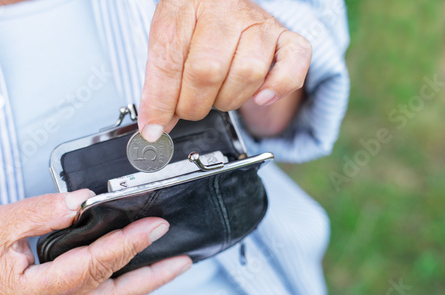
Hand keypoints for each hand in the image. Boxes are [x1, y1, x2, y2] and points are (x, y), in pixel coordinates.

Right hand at [0, 190, 190, 294]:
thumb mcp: (3, 221)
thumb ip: (49, 210)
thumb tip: (87, 201)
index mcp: (32, 291)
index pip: (93, 266)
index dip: (128, 244)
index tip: (154, 226)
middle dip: (152, 279)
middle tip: (182, 262)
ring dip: (140, 285)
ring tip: (168, 268)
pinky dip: (118, 285)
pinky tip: (133, 272)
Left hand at [138, 0, 311, 141]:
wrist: (224, 3)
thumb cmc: (195, 24)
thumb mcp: (169, 43)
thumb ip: (160, 83)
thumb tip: (154, 127)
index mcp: (185, 7)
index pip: (169, 62)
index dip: (160, 102)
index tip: (153, 129)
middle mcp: (224, 11)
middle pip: (208, 71)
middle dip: (192, 105)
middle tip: (187, 107)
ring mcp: (258, 23)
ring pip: (247, 74)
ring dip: (227, 100)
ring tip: (217, 95)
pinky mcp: (284, 37)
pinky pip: (294, 63)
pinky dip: (278, 87)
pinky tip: (261, 97)